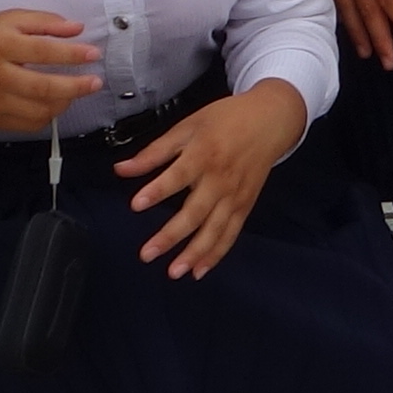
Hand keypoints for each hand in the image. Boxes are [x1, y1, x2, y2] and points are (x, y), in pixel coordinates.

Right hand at [0, 7, 101, 137]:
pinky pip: (28, 125)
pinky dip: (46, 116)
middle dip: (76, 87)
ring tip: (74, 91)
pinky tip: (52, 103)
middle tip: (95, 82)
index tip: (93, 54)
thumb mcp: (5, 19)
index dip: (72, 54)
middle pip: (43, 87)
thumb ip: (42, 21)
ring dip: (64, 103)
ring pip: (39, 111)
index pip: (43, 51)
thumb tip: (76, 28)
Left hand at [122, 79, 306, 277]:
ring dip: (194, 253)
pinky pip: (230, 234)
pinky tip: (199, 271)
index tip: (135, 205)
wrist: (271, 120)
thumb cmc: (225, 120)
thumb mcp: (189, 126)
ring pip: (214, 230)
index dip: (157, 190)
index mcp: (204, 154)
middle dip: (170, 236)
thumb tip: (121, 169)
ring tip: (174, 272)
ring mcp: (235, 196)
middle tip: (146, 254)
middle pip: (195, 212)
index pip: (177, 176)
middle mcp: (220, 179)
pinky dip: (216, 254)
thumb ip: (156, 151)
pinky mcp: (245, 206)